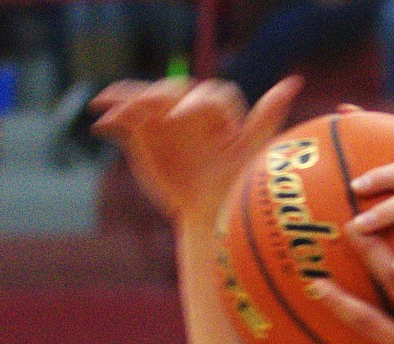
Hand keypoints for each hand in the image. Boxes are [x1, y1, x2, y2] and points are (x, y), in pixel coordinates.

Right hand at [90, 75, 300, 223]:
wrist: (210, 213)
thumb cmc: (237, 183)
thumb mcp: (253, 153)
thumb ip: (267, 117)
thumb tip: (293, 80)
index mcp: (216, 109)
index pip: (206, 97)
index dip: (194, 104)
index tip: (182, 119)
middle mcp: (188, 107)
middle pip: (169, 94)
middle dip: (155, 99)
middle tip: (143, 110)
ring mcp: (163, 118)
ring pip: (144, 100)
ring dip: (127, 101)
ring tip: (112, 106)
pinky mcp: (142, 131)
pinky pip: (125, 118)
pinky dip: (112, 116)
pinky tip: (100, 121)